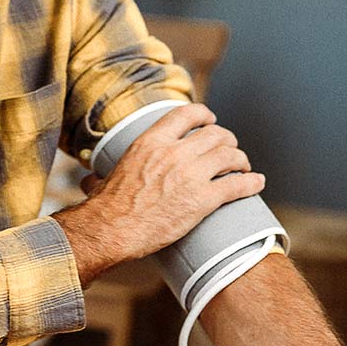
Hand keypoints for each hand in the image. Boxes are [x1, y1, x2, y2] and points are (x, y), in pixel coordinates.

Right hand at [54, 104, 264, 282]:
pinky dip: (252, 182)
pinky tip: (257, 183)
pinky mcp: (203, 200)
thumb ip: (103, 175)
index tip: (211, 121)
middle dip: (228, 140)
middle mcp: (174, 152)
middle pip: (216, 134)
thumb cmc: (104, 209)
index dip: (205, 115)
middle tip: (231, 150)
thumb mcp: (103, 180)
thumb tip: (89, 181)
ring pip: (230, 156)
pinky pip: (237, 185)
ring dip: (241, 160)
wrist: (111, 230)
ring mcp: (190, 175)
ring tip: (243, 168)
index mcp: (151, 141)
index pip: (187, 114)